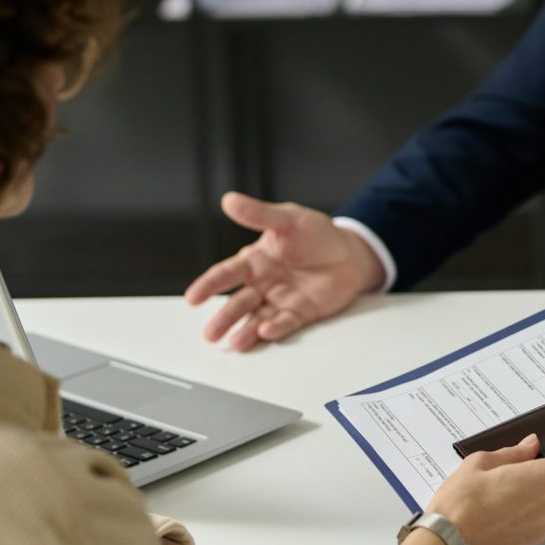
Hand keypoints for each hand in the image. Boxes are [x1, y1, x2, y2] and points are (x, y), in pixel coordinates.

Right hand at [184, 192, 385, 350]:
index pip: (227, 274)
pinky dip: (276, 328)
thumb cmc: (317, 234)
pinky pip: (286, 322)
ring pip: (257, 318)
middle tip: (210, 335)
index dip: (209, 285)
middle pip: (239, 303)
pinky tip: (266, 332)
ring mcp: (281, 300)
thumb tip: (229, 200)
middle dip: (224, 318)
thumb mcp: (288, 219)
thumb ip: (260, 214)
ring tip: (234, 344)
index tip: (193, 298)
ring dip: (245, 332)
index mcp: (255, 261)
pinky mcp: (301, 313)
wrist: (351, 253)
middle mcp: (263, 284)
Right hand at [421, 434, 544, 544]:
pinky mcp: (527, 541)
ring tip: (492, 490)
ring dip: (526, 494)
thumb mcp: (482, 462)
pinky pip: (531, 518)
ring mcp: (540, 527)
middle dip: (540, 475)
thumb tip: (530, 447)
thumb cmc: (461, 504)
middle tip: (509, 469)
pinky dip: (517, 510)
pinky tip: (492, 507)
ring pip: (543, 501)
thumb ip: (513, 454)